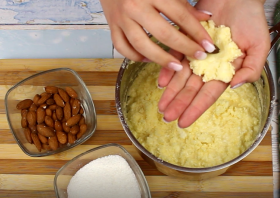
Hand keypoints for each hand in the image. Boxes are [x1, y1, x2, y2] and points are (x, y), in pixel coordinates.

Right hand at [100, 0, 216, 70]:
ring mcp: (121, 19)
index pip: (180, 16)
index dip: (196, 32)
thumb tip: (204, 18)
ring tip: (176, 67)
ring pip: (142, 45)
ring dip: (161, 59)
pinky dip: (136, 57)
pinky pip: (122, 48)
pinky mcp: (112, 27)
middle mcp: (135, 7)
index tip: (209, 46)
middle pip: (163, 34)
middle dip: (184, 48)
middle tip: (198, 57)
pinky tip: (148, 59)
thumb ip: (182, 3)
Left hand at [158, 0, 268, 127]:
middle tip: (167, 118)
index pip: (208, 95)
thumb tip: (235, 86)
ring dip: (170, 92)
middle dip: (179, 105)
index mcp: (224, 71)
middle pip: (191, 90)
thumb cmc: (251, 20)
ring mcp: (195, 56)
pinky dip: (168, 70)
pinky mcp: (185, 42)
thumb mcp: (259, 46)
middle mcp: (207, 67)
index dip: (196, 109)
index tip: (184, 122)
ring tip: (161, 106)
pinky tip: (161, 82)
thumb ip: (251, 69)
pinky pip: (174, 58)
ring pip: (180, 78)